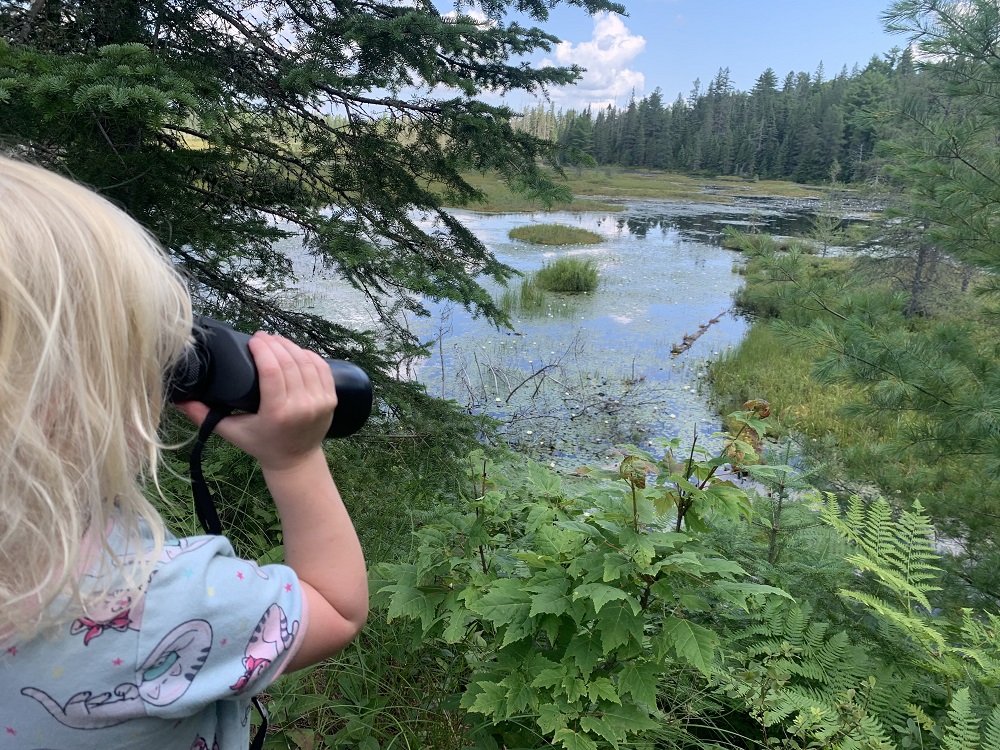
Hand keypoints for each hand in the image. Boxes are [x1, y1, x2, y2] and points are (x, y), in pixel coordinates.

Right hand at [176, 332, 336, 470]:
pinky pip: (322, 367)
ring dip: (291, 345)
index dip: (264, 349)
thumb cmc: (261, 445)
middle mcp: (302, 406)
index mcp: (277, 413)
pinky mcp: (331, 399)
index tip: (253, 339)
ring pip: (307, 360)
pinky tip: (295, 350)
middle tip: (261, 337)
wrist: (296, 461)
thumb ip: (204, 416)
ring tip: (275, 341)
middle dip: (275, 343)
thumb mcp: (232, 432)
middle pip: (290, 361)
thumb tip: (178, 399)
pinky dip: (308, 354)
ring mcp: (320, 402)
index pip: (274, 370)